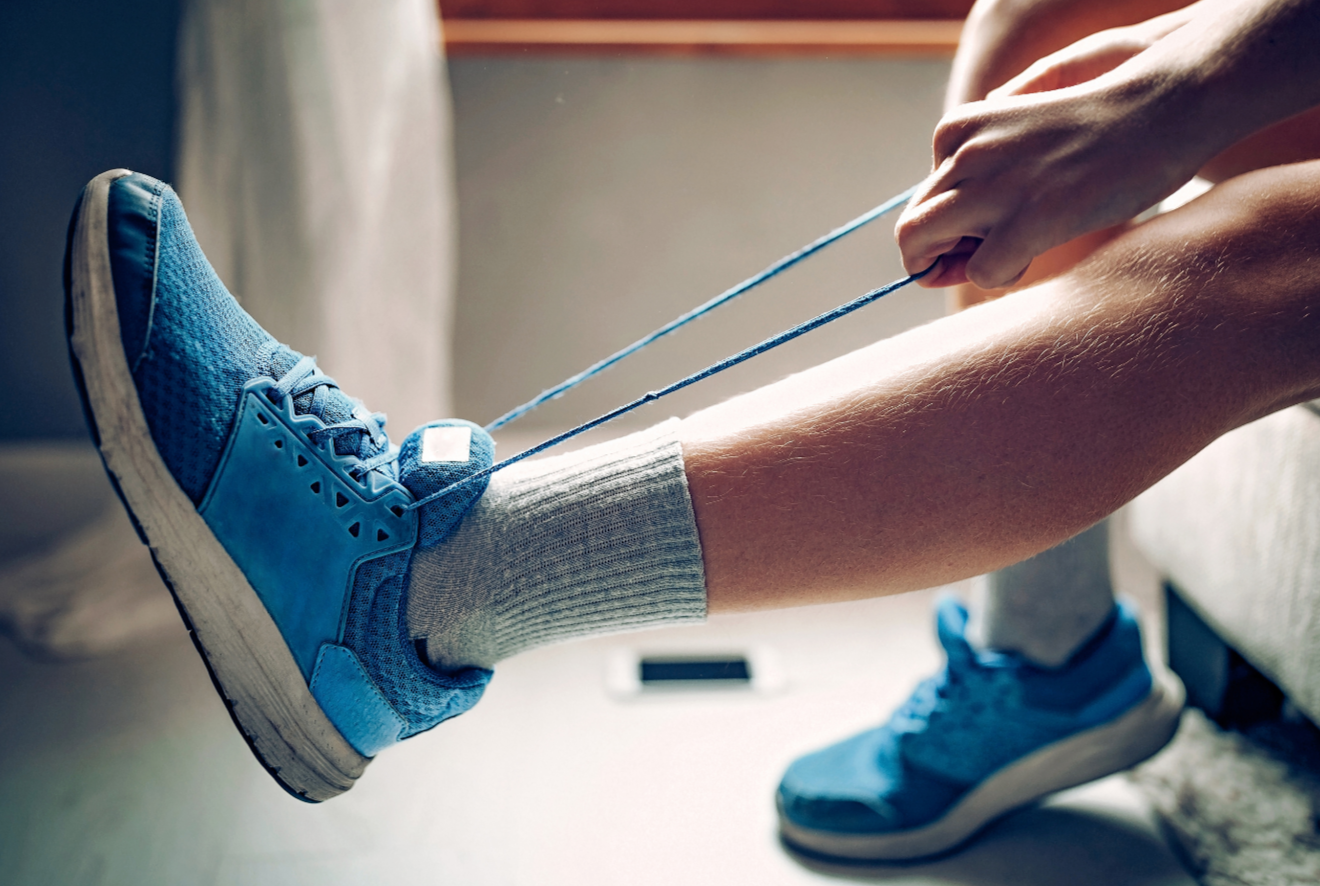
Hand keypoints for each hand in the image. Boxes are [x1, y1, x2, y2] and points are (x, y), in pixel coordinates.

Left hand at [897, 9, 1204, 288]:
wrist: (1160, 110)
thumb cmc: (1095, 134)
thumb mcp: (1018, 141)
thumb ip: (978, 176)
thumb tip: (944, 243)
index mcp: (958, 129)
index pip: (923, 199)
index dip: (945, 230)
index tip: (980, 235)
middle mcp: (963, 154)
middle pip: (910, 228)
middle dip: (929, 259)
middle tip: (970, 264)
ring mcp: (991, 186)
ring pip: (922, 248)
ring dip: (953, 270)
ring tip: (1005, 257)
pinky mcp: (1026, 219)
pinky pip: (980, 272)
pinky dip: (1001, 276)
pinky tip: (1033, 256)